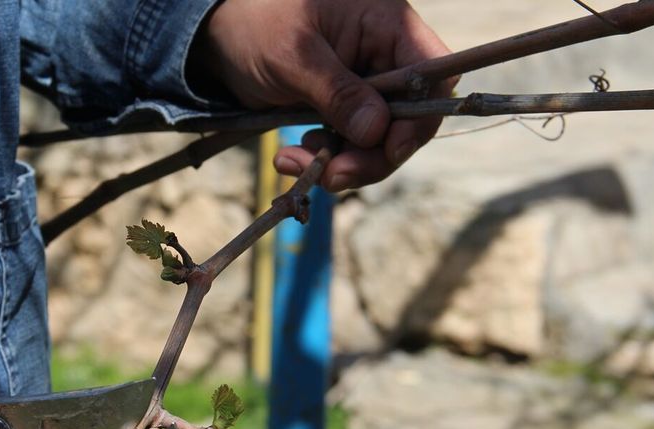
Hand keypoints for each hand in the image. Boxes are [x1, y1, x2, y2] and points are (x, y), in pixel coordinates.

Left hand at [195, 0, 454, 189]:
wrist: (219, 35)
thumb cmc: (256, 26)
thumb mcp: (293, 56)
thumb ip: (337, 92)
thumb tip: (375, 131)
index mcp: (387, 26)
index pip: (435, 76)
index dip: (421, 118)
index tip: (387, 150)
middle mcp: (385, 57)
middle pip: (408, 121)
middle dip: (370, 157)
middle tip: (331, 177)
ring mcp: (365, 87)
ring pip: (377, 143)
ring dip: (340, 165)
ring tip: (291, 161)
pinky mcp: (343, 111)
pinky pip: (349, 147)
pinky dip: (323, 161)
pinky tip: (289, 156)